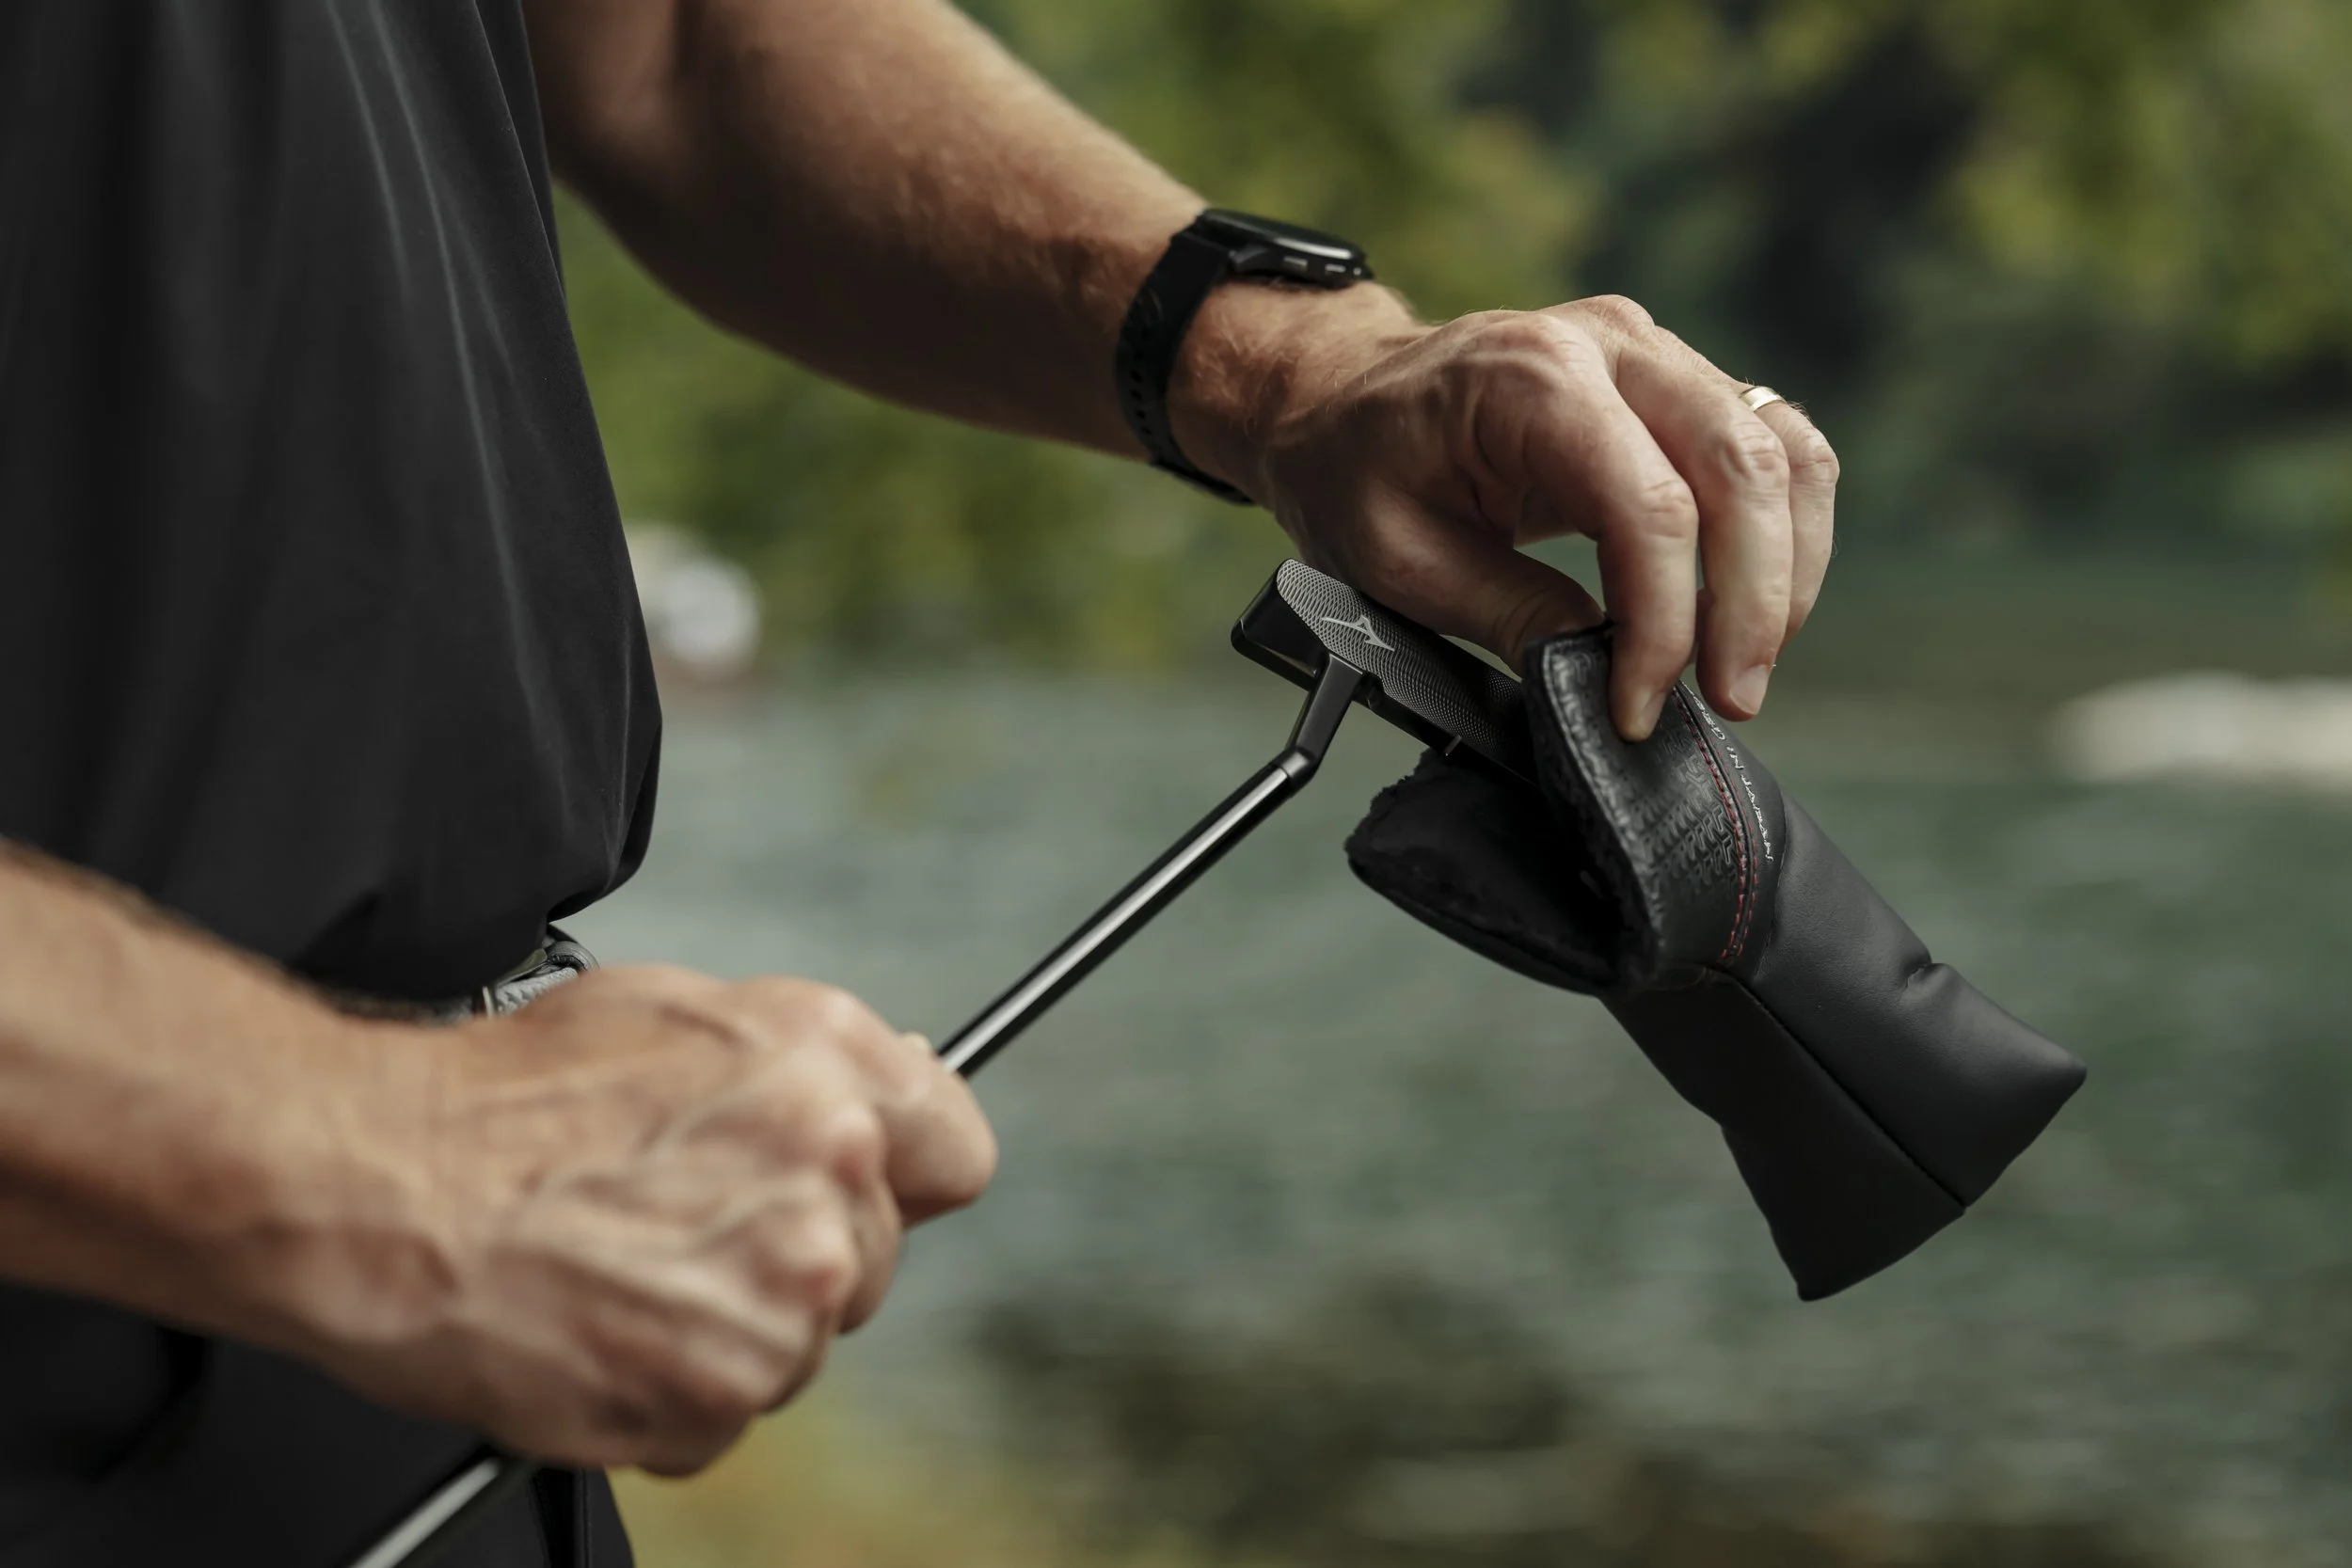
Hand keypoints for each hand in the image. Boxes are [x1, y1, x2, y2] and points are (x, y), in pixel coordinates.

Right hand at [280, 967, 994, 1475]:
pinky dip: (668, 1394)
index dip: (897, 1177)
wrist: (374, 1185)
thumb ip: (799, 1055)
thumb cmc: (496, 1099)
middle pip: (872, 1259)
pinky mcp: (718, 1394)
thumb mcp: (671, 1012)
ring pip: (801, 1344)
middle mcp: (827, 1173)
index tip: (853, 1190)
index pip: (955, 1153)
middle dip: (791, 1254)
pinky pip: (726, 1415)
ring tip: (619, 1275)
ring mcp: (781, 1295)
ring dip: (727, 1329)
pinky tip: (598, 1331)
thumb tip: (879, 1082)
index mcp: (827, 1067)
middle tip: (674, 1230)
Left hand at [1180, 289, 1837, 739]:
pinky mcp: (1679, 379)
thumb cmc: (1356, 468)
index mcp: (1530, 376)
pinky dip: (1784, 530)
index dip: (1664, 624)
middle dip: (1752, 602)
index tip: (1638, 706)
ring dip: (1786, 568)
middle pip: (1741, 468)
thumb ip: (1506, 613)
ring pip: (1781, 451)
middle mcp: (1610, 345)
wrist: (1340, 398)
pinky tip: (1754, 602)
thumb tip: (1598, 674)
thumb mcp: (1396, 558)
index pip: (1649, 506)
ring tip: (1747, 663)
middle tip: (1730, 698)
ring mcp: (1654, 353)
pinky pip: (1774, 444)